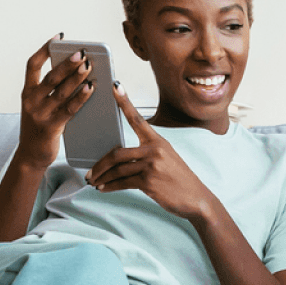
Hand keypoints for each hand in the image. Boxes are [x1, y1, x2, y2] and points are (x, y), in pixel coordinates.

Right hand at [17, 35, 93, 169]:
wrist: (30, 155)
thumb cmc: (40, 127)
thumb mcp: (40, 106)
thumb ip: (52, 91)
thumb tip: (77, 72)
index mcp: (27, 92)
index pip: (32, 65)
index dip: (45, 49)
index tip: (58, 37)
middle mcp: (31, 100)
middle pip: (51, 76)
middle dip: (68, 63)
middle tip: (82, 53)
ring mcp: (40, 114)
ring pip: (61, 91)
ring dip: (77, 78)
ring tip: (89, 67)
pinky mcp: (51, 126)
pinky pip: (69, 109)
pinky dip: (81, 97)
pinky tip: (90, 89)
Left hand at [84, 83, 215, 221]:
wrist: (195, 198)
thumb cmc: (178, 179)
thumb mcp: (166, 159)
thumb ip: (146, 154)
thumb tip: (118, 157)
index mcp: (158, 141)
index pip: (137, 118)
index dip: (124, 102)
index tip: (115, 86)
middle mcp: (154, 150)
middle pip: (117, 153)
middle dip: (100, 164)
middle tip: (90, 172)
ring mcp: (152, 166)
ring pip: (117, 170)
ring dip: (102, 177)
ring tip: (94, 182)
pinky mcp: (149, 181)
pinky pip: (122, 182)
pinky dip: (109, 186)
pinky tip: (103, 188)